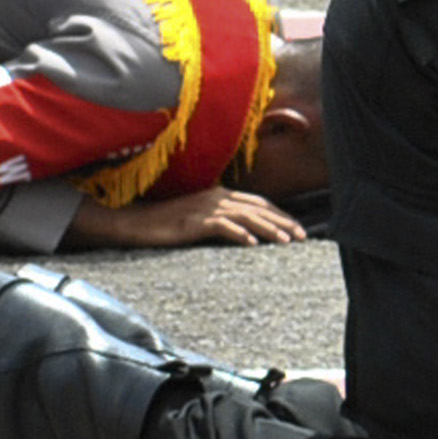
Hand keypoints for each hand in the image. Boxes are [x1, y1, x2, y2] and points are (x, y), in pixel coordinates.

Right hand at [67, 185, 309, 247]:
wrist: (135, 222)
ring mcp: (204, 208)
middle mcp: (216, 196)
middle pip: (258, 208)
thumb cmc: (168, 223)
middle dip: (283, 222)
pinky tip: (253, 244)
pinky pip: (222, 226)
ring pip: (246, 216)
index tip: (297, 228)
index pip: (259, 203)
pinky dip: (240, 234)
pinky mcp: (193, 221)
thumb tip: (248, 232)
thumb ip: (223, 219)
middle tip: (302, 237)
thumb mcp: (200, 218)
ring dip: (269, 229)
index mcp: (220, 193)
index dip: (280, 214)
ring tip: (286, 242)